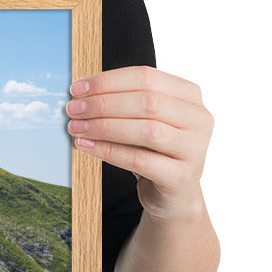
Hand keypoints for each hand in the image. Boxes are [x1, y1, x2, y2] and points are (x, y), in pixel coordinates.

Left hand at [65, 65, 213, 221]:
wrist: (173, 193)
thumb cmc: (153, 151)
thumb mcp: (142, 120)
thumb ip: (122, 103)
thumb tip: (79, 94)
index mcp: (190, 96)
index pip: (146, 77)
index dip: (108, 81)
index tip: (77, 88)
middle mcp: (199, 119)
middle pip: (147, 102)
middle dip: (103, 104)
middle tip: (73, 109)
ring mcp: (195, 149)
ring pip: (146, 130)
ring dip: (104, 127)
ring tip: (76, 128)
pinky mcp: (182, 177)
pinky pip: (140, 160)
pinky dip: (109, 151)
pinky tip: (87, 146)